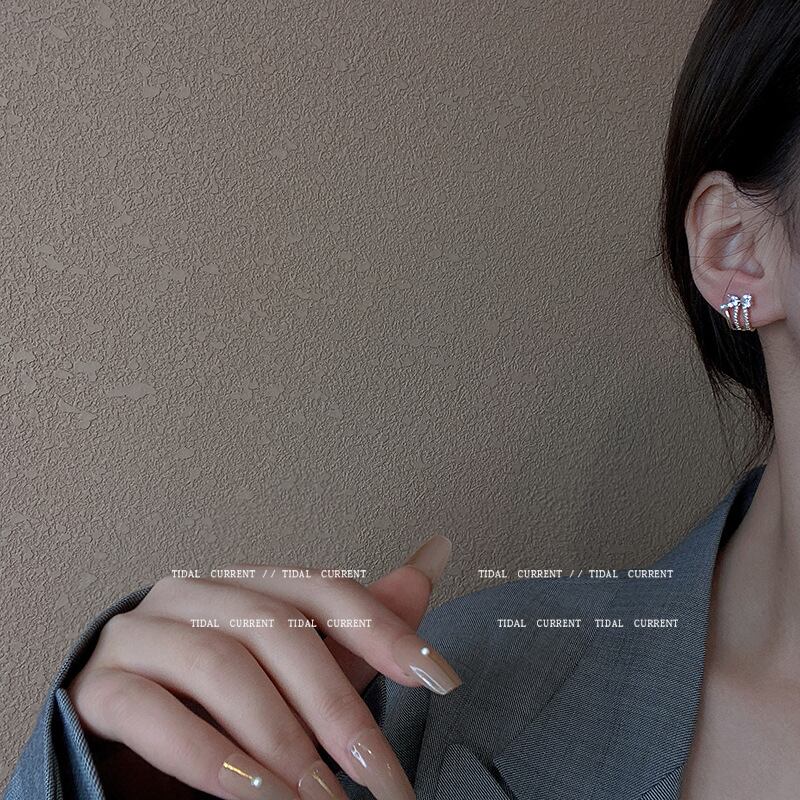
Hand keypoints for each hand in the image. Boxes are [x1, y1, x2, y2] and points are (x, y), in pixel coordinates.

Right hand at [67, 535, 459, 799]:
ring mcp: (140, 633)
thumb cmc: (224, 701)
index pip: (323, 591)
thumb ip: (361, 622)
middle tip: (378, 774)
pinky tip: (250, 792)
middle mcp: (194, 593)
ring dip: (279, 738)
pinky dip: (207, 755)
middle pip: (278, 630)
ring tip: (319, 798)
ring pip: (220, 666)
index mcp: (246, 583)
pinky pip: (150, 711)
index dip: (382, 628)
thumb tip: (434, 556)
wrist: (123, 739)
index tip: (438, 678)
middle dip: (336, 708)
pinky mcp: (97, 686)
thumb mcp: (302, 667)